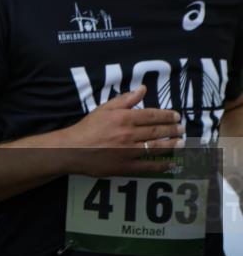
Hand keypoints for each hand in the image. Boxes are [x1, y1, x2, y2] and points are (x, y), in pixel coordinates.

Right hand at [62, 86, 183, 176]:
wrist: (72, 149)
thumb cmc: (87, 127)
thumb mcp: (104, 109)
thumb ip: (124, 100)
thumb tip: (142, 89)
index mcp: (124, 118)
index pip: (152, 115)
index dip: (167, 115)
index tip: (176, 116)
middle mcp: (129, 134)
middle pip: (157, 131)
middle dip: (173, 130)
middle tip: (182, 129)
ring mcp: (129, 151)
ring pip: (156, 147)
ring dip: (172, 145)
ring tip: (181, 142)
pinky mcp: (126, 166)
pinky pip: (148, 166)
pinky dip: (162, 165)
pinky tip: (171, 163)